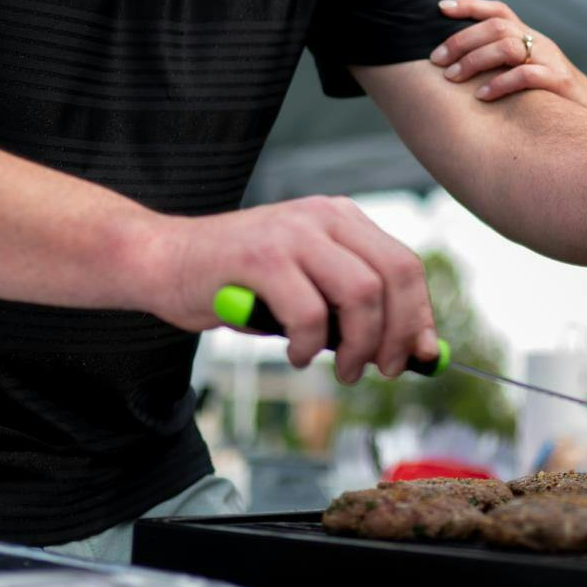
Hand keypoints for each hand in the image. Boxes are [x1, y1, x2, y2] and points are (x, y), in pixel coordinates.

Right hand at [151, 196, 438, 384]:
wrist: (164, 260)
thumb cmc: (236, 281)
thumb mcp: (305, 285)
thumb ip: (350, 307)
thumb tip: (411, 349)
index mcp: (341, 217)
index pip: (405, 264)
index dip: (420, 315)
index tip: (422, 356)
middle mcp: (324, 216)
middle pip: (395, 275)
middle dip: (400, 333)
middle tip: (385, 370)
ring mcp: (292, 233)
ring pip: (361, 293)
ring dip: (359, 345)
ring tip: (342, 370)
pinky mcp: (261, 257)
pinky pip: (309, 313)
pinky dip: (310, 345)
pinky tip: (294, 354)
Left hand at [432, 0, 586, 118]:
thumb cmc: (551, 96)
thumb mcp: (527, 70)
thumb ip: (501, 63)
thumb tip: (458, 65)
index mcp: (529, 36)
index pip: (498, 10)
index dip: (469, 5)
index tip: (440, 7)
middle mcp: (538, 42)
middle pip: (496, 26)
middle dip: (461, 40)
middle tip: (436, 60)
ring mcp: (550, 60)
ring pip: (507, 46)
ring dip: (474, 60)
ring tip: (452, 78)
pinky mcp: (559, 82)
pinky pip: (526, 75)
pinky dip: (500, 84)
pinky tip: (481, 96)